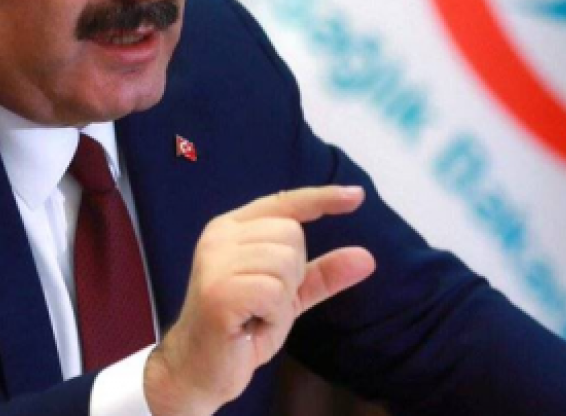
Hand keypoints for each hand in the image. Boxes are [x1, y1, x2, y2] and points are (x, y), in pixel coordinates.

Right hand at [143, 185, 375, 415]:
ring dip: (282, 299)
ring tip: (256, 314)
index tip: (357, 196)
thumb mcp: (288, 296)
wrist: (198, 369)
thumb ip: (322, 274)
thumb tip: (367, 257)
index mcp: (232, 228)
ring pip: (286, 262)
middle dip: (293, 275)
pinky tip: (251, 324)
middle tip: (264, 302)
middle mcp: (220, 236)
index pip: (284, 201)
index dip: (322, 198)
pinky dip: (274, 314)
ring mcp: (215, 261)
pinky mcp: (218, 291)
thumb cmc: (241, 328)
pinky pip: (274, 291)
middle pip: (292, 233)